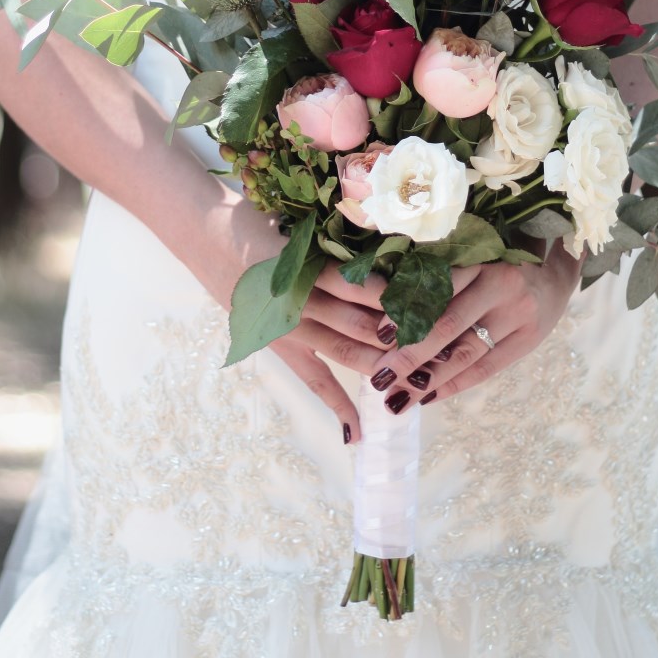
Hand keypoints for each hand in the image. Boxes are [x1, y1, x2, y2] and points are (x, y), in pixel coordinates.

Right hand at [208, 194, 480, 444]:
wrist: (210, 239)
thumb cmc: (267, 224)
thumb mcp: (310, 229)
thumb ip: (349, 247)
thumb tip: (402, 261)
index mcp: (313, 267)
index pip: (370, 289)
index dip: (408, 300)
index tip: (445, 304)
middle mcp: (303, 301)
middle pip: (366, 324)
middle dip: (407, 337)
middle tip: (447, 345)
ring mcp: (290, 328)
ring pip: (348, 352)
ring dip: (384, 367)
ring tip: (420, 379)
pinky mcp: (280, 346)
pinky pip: (314, 380)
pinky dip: (336, 405)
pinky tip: (358, 433)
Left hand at [363, 242, 581, 415]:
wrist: (555, 271)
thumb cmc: (500, 264)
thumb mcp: (472, 258)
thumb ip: (441, 277)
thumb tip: (389, 311)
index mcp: (479, 260)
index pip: (437, 289)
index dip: (407, 312)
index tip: (379, 335)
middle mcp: (500, 286)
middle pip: (449, 325)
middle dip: (411, 354)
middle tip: (380, 376)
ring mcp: (518, 315)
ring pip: (467, 353)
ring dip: (429, 379)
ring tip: (398, 397)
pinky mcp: (528, 340)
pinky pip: (487, 368)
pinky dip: (456, 384)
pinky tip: (430, 398)